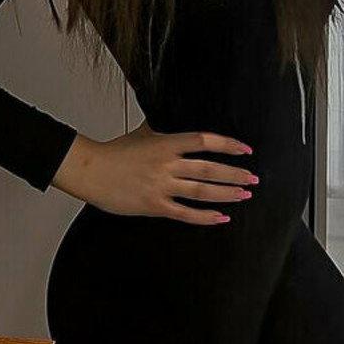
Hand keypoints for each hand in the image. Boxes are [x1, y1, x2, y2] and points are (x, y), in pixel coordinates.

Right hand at [50, 122, 257, 223]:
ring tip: (243, 195)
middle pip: (209, 169)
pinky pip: (185, 213)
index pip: (204, 141)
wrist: (90, 170)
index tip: (245, 150)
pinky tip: (220, 217)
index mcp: (165, 143)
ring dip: (226, 193)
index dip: (228, 145)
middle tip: (253, 178)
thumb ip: (160, 132)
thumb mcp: (141, 135)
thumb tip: (174, 126)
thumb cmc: (113, 152)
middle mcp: (167, 164)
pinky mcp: (154, 206)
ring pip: (201, 191)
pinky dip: (205, 217)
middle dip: (234, 174)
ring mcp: (161, 186)